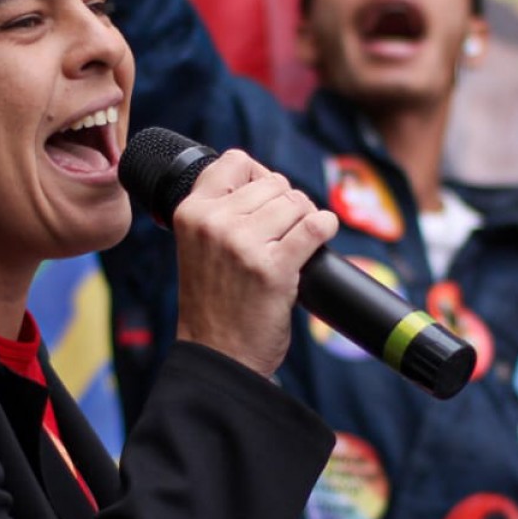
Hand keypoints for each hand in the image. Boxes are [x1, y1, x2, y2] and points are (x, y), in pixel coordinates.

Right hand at [172, 150, 335, 378]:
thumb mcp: (199, 247)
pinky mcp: (273, 268)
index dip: (259, 176)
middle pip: (275, 183)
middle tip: (281, 237)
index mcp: (191, 213)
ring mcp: (243, 245)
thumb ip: (222, 212)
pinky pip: (315, 226)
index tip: (265, 201)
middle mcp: (214, 223)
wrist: (218, 356)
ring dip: (305, 221)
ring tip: (292, 248)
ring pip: (297, 203)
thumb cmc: (215, 304)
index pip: (235, 162)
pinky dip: (326, 228)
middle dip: (287, 206)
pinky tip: (322, 237)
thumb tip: (271, 181)